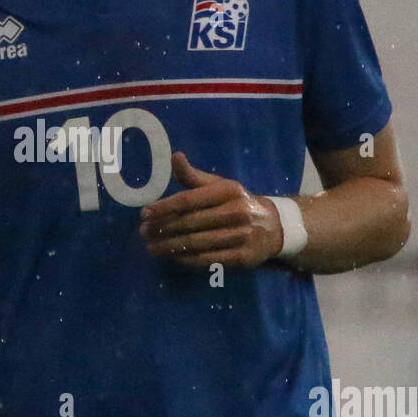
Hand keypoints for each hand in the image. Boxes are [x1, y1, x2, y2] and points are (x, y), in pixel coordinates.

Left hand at [138, 151, 284, 269]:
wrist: (274, 227)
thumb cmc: (238, 203)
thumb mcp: (220, 185)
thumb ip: (194, 176)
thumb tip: (175, 157)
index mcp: (228, 191)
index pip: (189, 200)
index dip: (164, 207)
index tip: (144, 214)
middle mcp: (236, 212)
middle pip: (189, 223)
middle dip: (162, 228)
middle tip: (143, 232)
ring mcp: (241, 236)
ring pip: (196, 243)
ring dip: (169, 246)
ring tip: (151, 246)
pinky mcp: (242, 257)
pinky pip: (207, 259)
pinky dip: (185, 259)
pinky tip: (171, 256)